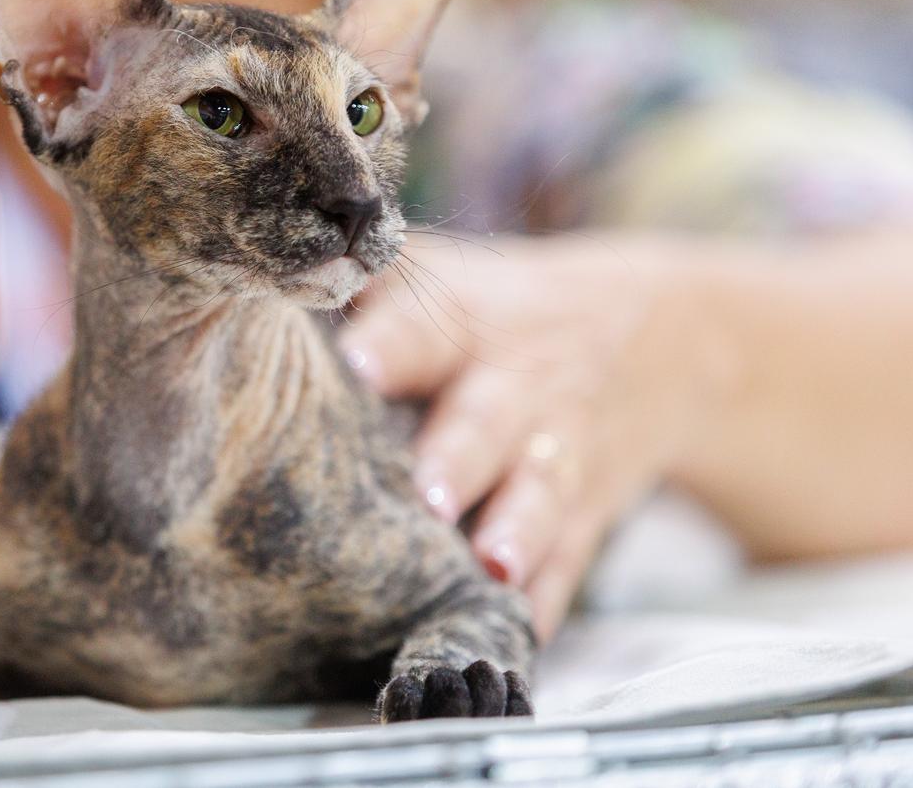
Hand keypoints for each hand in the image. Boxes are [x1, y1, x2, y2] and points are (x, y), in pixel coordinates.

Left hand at [340, 235, 731, 638]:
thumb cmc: (495, 310)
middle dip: (458, 459)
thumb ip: (364, 288)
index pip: (422, 329)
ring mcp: (559, 449)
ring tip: (491, 566)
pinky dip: (550, 597)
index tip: (355, 366)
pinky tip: (526, 633)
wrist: (651, 332)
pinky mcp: (589, 507)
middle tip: (426, 494)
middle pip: (487, 420)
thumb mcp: (444, 279)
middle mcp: (516, 385)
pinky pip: (572, 556)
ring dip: (517, 529)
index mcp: (464, 322)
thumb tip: (261, 291)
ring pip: (540, 490)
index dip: (391, 347)